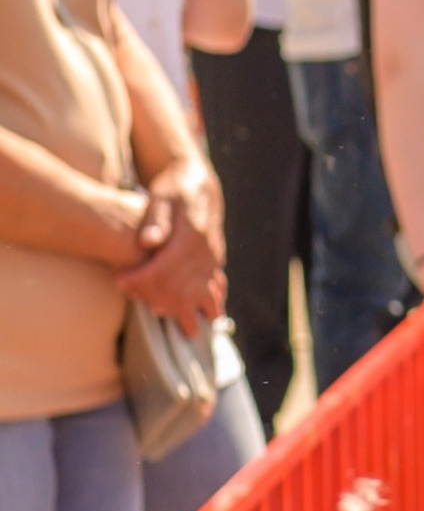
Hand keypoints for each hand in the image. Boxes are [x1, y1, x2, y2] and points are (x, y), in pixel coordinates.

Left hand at [118, 165, 223, 326]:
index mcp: (192, 234)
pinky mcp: (216, 261)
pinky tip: (201, 314)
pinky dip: (207, 302)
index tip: (120, 283)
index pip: (165, 267)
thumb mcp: (161, 196)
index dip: (141, 279)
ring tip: (184, 328)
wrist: (197, 182)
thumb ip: (155, 218)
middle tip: (137, 303)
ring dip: (192, 309)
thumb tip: (148, 241)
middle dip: (158, 297)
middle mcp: (206, 250)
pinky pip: (216, 287)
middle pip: (183, 285)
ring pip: (207, 292)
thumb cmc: (173, 189)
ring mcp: (214, 257)